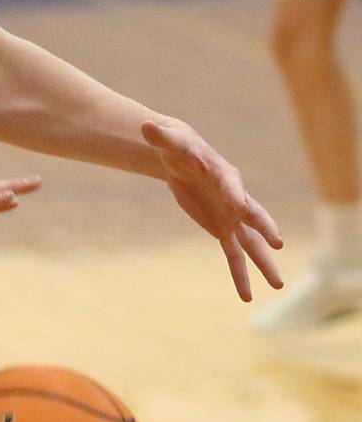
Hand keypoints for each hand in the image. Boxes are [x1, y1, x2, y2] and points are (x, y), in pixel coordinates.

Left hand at [140, 120, 283, 301]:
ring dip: (262, 263)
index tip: (241, 206)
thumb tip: (143, 125)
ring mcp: (231, 216)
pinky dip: (239, 274)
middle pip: (252, 214)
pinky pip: (233, 255)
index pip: (232, 185)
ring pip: (250, 243)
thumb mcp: (169, 140)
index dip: (236, 195)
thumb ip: (160, 136)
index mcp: (224, 174)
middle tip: (278, 242)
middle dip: (264, 227)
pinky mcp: (222, 229)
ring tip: (277, 285)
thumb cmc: (178, 146)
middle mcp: (234, 197)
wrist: (183, 158)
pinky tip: (247, 295)